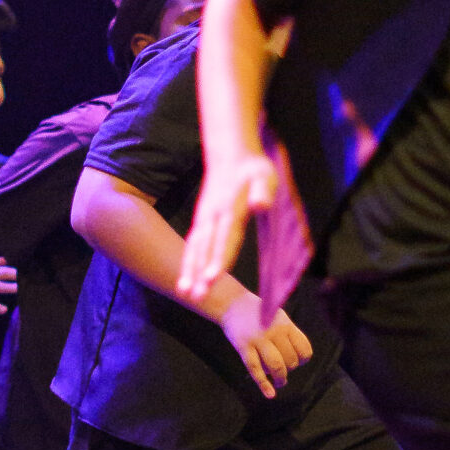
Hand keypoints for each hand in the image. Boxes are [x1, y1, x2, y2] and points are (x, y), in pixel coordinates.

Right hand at [177, 151, 278, 303]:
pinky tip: (185, 281)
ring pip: (195, 247)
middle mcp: (213, 216)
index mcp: (231, 208)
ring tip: (185, 293)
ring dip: (189, 270)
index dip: (219, 258)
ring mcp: (204, 219)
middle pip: (206, 247)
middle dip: (200, 272)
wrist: (231, 155)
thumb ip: (263, 192)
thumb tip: (260, 206)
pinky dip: (187, 262)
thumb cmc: (253, 169)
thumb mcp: (265, 176)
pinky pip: (192, 244)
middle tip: (196, 295)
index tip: (212, 278)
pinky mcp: (202, 221)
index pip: (226, 237)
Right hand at [219, 288, 311, 398]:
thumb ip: (289, 335)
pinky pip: (255, 369)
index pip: (304, 349)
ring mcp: (258, 339)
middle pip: (290, 360)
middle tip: (284, 369)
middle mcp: (274, 332)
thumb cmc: (260, 314)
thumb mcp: (279, 317)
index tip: (298, 360)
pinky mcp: (243, 347)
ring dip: (281, 379)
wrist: (233, 304)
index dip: (303, 359)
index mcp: (286, 325)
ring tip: (280, 382)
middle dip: (289, 369)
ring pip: (276, 366)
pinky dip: (264, 385)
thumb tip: (297, 359)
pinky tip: (270, 394)